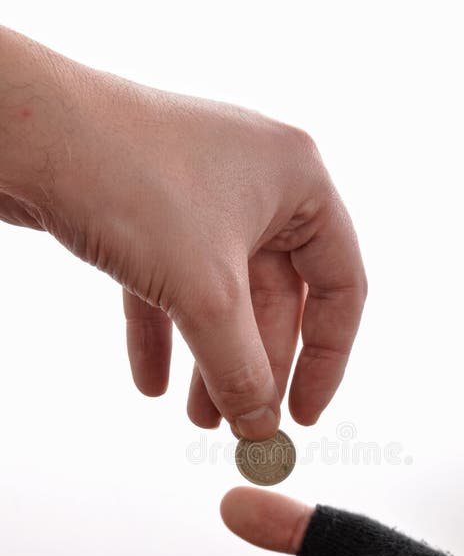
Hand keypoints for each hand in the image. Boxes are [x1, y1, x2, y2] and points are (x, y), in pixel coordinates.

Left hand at [0, 27, 366, 437]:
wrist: (25, 130)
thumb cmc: (129, 181)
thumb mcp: (205, 293)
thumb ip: (242, 368)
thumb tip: (260, 426)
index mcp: (298, 180)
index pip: (339, 284)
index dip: (327, 358)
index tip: (303, 413)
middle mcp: (257, 183)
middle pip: (276, 299)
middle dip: (255, 367)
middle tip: (242, 424)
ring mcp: (202, 194)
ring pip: (222, 295)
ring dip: (211, 360)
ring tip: (199, 418)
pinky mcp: (152, 208)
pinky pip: (172, 283)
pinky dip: (164, 334)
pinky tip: (150, 384)